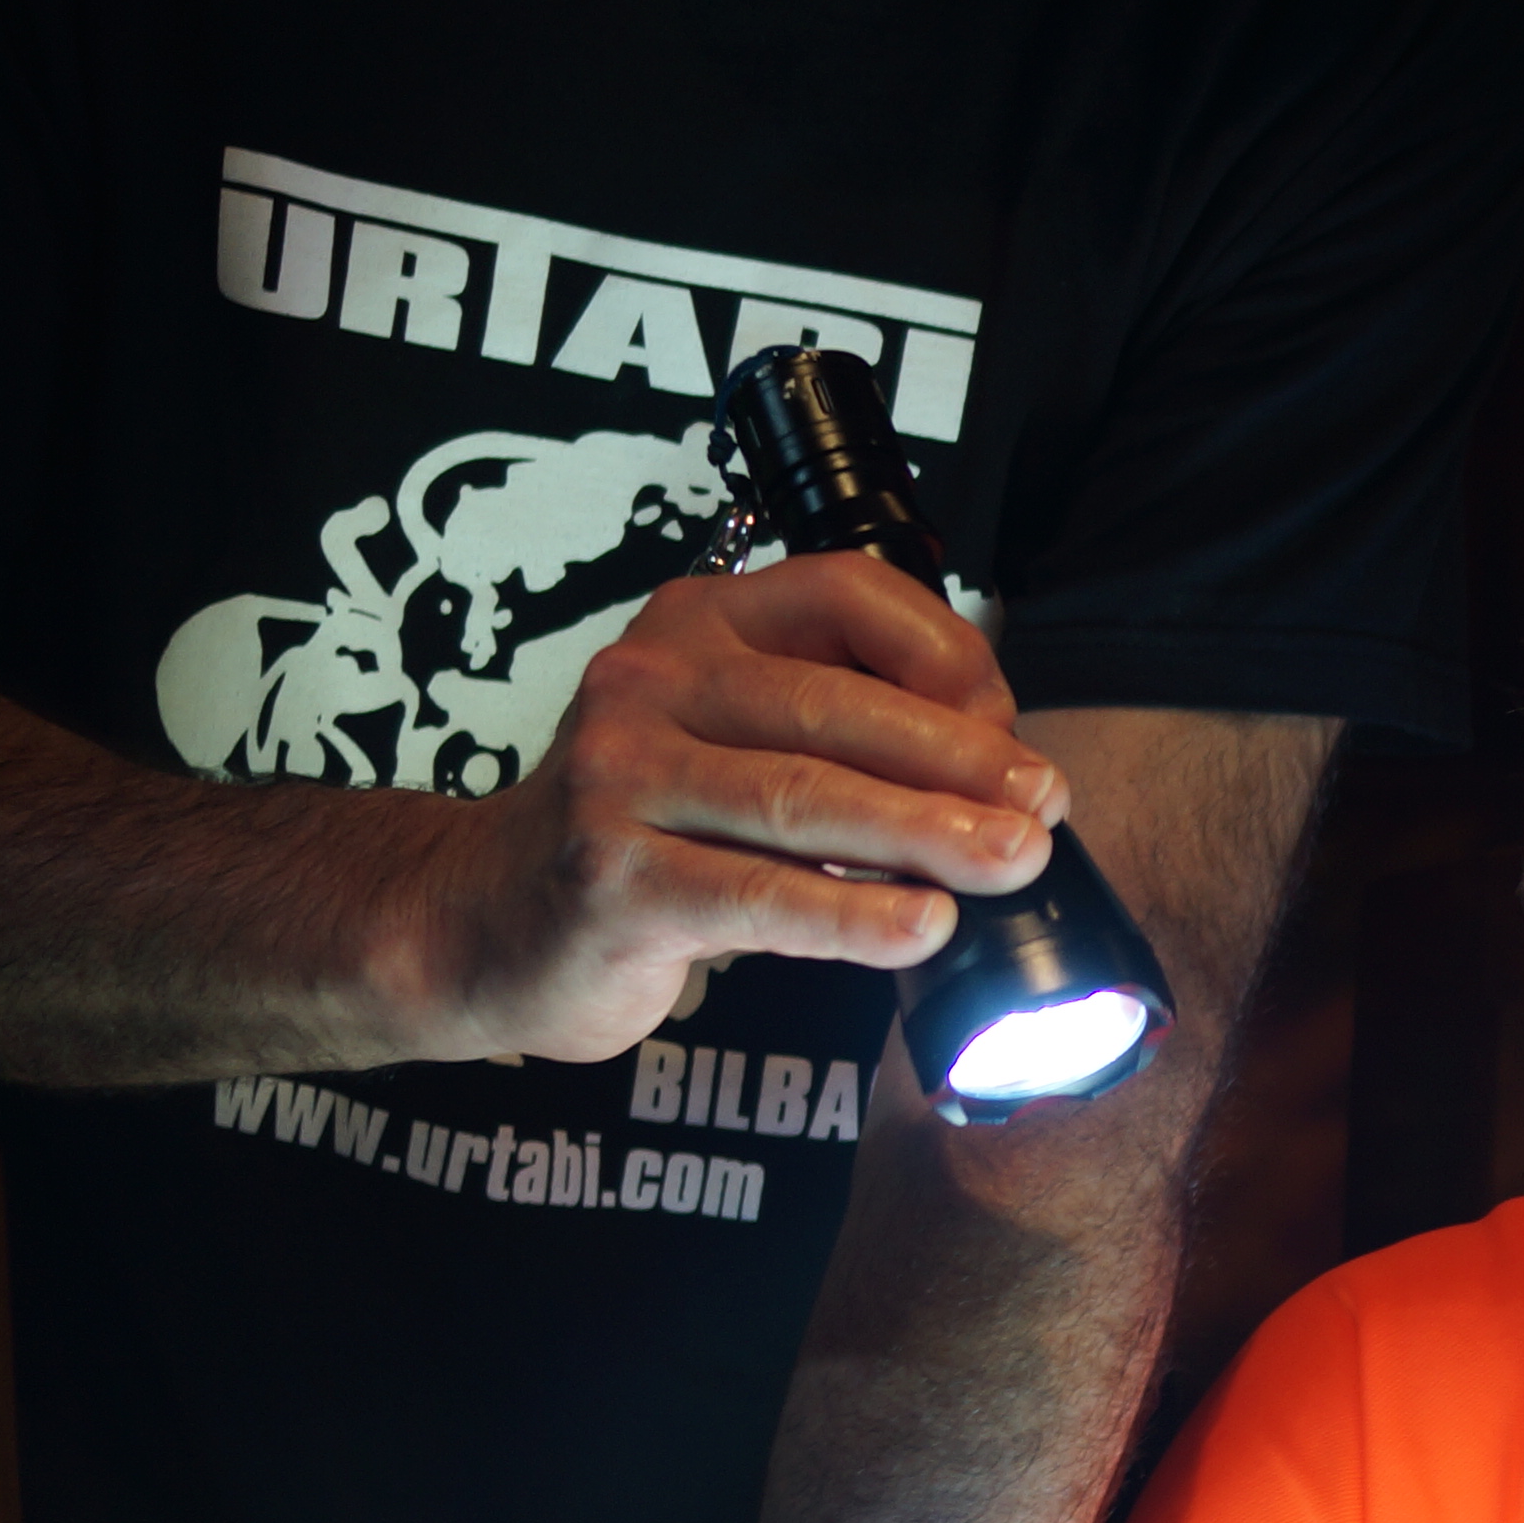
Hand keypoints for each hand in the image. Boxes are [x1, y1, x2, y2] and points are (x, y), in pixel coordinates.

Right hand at [404, 550, 1051, 1061]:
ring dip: (925, 833)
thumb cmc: (640, 832)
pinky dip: (851, 914)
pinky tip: (920, 927)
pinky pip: (755, 896)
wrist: (479, 920)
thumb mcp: (731, 748)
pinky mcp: (610, 879)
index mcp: (698, 625)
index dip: (946, 654)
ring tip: (1012, 860)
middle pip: (833, 707)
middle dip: (958, 760)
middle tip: (1044, 804)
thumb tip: (1000, 774)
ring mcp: (617, 779)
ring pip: (802, 799)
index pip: (846, 595)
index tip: (1009, 727)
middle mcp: (649, 682)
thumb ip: (840, 739)